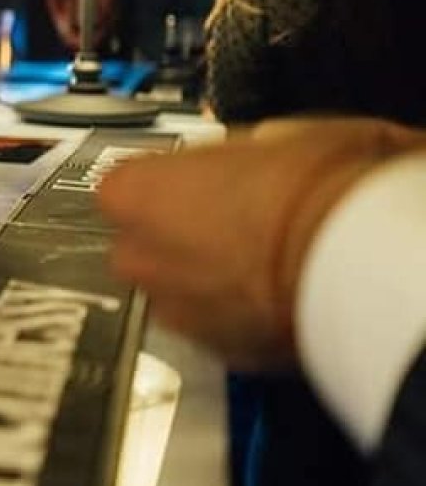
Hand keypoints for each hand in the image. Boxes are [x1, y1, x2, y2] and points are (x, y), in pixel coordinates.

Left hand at [98, 117, 425, 369]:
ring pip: (176, 287)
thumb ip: (231, 153)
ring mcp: (171, 309)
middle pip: (144, 241)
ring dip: (205, 278)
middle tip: (235, 220)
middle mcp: (136, 256)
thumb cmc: (311, 188)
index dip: (172, 181)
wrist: (354, 262)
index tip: (204, 179)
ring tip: (261, 261)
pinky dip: (235, 313)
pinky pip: (214, 324)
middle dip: (180, 234)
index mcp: (131, 192)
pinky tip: (275, 294)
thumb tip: (250, 156)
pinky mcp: (215, 351)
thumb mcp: (272, 135)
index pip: (129, 182)